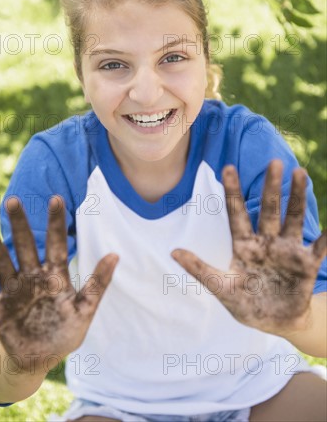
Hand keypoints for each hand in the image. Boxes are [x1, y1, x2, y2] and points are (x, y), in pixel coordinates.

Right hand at [0, 196, 117, 373]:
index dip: (56, 222)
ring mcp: (13, 291)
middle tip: (14, 200)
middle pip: (24, 245)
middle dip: (19, 224)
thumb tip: (116, 254)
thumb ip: (98, 283)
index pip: (56, 243)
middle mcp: (32, 277)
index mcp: (55, 275)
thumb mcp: (86, 309)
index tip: (56, 198)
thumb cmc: (66, 331)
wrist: (41, 358)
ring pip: (1, 261)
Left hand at [172, 160, 325, 336]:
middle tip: (274, 162)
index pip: (237, 213)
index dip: (232, 192)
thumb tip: (173, 251)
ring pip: (293, 219)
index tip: (227, 167)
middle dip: (271, 187)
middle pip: (269, 209)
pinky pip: (318, 248)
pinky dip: (325, 239)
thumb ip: (199, 270)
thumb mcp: (220, 287)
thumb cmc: (246, 303)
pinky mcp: (306, 264)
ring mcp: (287, 250)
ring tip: (300, 173)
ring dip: (296, 198)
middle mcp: (266, 242)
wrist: (275, 323)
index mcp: (244, 245)